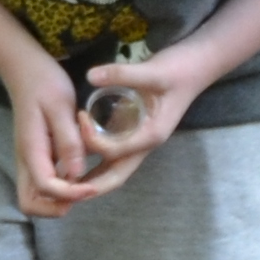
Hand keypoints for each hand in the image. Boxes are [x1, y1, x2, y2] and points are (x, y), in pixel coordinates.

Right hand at [0, 46, 100, 221]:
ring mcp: (30, 160)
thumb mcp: (60, 107)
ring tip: (85, 184)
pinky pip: (45, 183)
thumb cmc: (44, 83)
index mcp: (31, 149)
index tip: (92, 186)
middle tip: (83, 191)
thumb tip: (77, 174)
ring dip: (59, 199)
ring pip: (36, 196)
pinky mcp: (37, 156)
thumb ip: (68, 141)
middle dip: (56, 206)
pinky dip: (61, 187)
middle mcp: (27, 160)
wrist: (25, 68)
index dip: (71, 194)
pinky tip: (81, 172)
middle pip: (31, 203)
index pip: (46, 188)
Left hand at [64, 50, 212, 186]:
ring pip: (113, 168)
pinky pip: (112, 153)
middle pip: (115, 176)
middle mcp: (144, 144)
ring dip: (90, 178)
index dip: (91, 139)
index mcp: (150, 135)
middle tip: (62, 193)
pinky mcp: (133, 132)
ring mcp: (139, 140)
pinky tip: (74, 158)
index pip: (114, 150)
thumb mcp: (153, 70)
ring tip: (63, 184)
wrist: (196, 66)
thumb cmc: (179, 69)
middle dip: (90, 187)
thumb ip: (123, 73)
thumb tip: (91, 75)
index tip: (79, 116)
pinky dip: (94, 159)